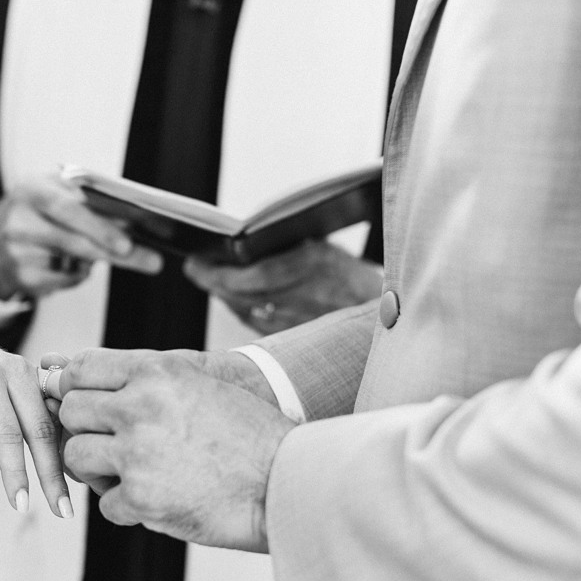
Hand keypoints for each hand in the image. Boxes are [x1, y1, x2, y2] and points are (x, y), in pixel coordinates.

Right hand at [0, 175, 162, 300]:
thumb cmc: (38, 212)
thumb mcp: (56, 192)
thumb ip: (90, 201)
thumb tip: (137, 220)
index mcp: (32, 189)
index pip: (68, 206)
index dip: (100, 224)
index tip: (132, 238)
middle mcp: (19, 219)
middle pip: (74, 240)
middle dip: (115, 250)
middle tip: (149, 259)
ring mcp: (17, 252)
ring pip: (75, 263)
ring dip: (100, 260)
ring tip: (114, 253)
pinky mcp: (22, 278)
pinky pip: (67, 280)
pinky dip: (79, 274)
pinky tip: (74, 264)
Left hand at [0, 325, 71, 517]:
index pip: (7, 434)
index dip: (17, 472)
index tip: (21, 505)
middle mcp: (15, 369)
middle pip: (40, 429)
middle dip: (51, 473)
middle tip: (62, 511)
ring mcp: (32, 371)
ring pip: (54, 423)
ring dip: (63, 461)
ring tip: (67, 499)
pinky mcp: (41, 378)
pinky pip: (56, 414)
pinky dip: (62, 444)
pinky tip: (69, 473)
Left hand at [41, 347, 276, 492]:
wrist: (289, 483)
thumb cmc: (251, 435)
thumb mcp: (202, 385)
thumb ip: (148, 380)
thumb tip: (76, 374)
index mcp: (158, 372)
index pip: (83, 367)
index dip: (70, 386)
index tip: (75, 401)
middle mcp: (141, 407)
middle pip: (71, 411)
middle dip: (84, 430)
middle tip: (110, 445)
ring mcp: (137, 454)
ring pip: (76, 456)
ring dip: (97, 470)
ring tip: (132, 475)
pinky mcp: (141, 498)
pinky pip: (104, 504)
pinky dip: (126, 508)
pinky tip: (158, 502)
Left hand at [184, 240, 381, 333]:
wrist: (385, 306)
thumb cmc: (351, 272)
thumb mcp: (322, 246)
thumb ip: (288, 246)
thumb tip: (240, 245)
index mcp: (312, 264)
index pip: (250, 276)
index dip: (218, 273)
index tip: (195, 262)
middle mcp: (305, 295)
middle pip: (243, 296)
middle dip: (214, 283)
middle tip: (195, 269)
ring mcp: (302, 320)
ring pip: (247, 311)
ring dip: (225, 297)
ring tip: (210, 280)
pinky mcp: (299, 336)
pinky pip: (259, 325)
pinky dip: (242, 310)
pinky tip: (234, 299)